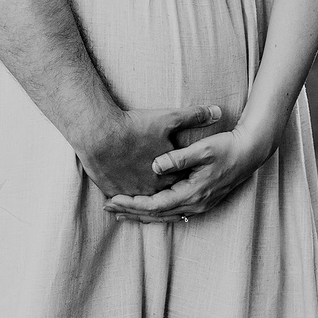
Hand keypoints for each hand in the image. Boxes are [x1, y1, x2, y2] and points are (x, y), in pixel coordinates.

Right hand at [81, 104, 221, 198]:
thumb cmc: (133, 126)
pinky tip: (128, 201)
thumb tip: (219, 111)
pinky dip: (128, 201)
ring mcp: (131, 192)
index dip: (188, 183)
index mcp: (168, 177)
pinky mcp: (113, 190)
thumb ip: (194, 116)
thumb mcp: (168, 118)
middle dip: (170, 200)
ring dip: (149, 205)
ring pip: (143, 202)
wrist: (99, 132)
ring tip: (152, 206)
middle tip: (177, 202)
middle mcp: (151, 190)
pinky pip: (124, 200)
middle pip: (164, 199)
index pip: (183, 185)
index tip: (193, 181)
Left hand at [102, 123, 268, 223]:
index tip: (113, 199)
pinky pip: (173, 211)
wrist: (250, 152)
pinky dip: (156, 211)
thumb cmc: (226, 147)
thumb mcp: (203, 149)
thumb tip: (155, 165)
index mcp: (193, 193)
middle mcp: (195, 204)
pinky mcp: (201, 200)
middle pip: (157, 214)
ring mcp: (199, 204)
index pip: (156, 205)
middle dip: (132, 211)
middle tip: (108, 207)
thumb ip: (179, 158)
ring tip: (120, 211)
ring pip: (165, 215)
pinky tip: (146, 209)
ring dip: (142, 213)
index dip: (133, 204)